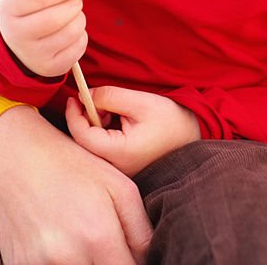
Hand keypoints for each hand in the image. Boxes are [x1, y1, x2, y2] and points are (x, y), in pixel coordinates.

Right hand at [0, 0, 89, 75]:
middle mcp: (17, 35)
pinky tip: (70, 31)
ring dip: (79, 18)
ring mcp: (33, 55)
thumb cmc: (24, 8)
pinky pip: (78, 47)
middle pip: (56, 17)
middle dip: (74, 3)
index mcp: (10, 8)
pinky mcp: (49, 68)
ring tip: (71, 14)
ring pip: (71, 32)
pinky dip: (81, 35)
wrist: (11, 42)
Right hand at [0, 105, 151, 264]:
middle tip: (106, 244)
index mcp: (97, 236)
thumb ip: (140, 229)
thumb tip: (148, 260)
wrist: (13, 156)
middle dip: (110, 264)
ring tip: (82, 241)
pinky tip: (60, 246)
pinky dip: (60, 264)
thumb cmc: (71, 165)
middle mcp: (67, 257)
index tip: (129, 254)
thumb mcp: (118, 184)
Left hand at [66, 86, 200, 175]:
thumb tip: (86, 96)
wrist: (193, 138)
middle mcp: (116, 168)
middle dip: (85, 118)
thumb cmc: (170, 120)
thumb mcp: (140, 101)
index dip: (74, 115)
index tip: (75, 96)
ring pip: (92, 146)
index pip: (83, 136)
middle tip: (98, 100)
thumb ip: (109, 97)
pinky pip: (103, 150)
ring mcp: (119, 171)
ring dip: (95, 124)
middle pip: (84, 143)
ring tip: (112, 109)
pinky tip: (116, 120)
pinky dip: (103, 132)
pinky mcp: (123, 167)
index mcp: (120, 153)